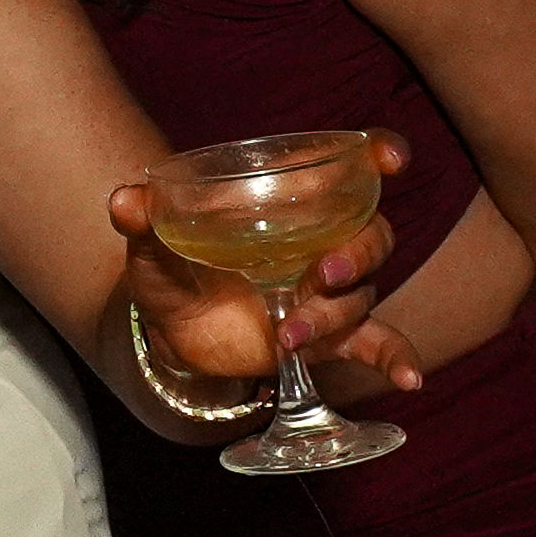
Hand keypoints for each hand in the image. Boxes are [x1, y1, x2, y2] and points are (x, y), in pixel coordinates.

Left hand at [108, 133, 418, 405]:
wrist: (170, 328)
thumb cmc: (172, 266)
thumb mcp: (152, 243)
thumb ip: (143, 219)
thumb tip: (124, 201)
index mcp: (290, 200)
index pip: (350, 166)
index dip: (380, 154)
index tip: (389, 157)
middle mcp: (323, 240)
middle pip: (371, 236)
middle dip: (355, 254)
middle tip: (320, 275)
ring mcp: (329, 290)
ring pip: (360, 295)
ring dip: (330, 316)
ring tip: (285, 335)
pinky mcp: (329, 336)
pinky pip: (379, 344)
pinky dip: (399, 360)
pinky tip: (411, 382)